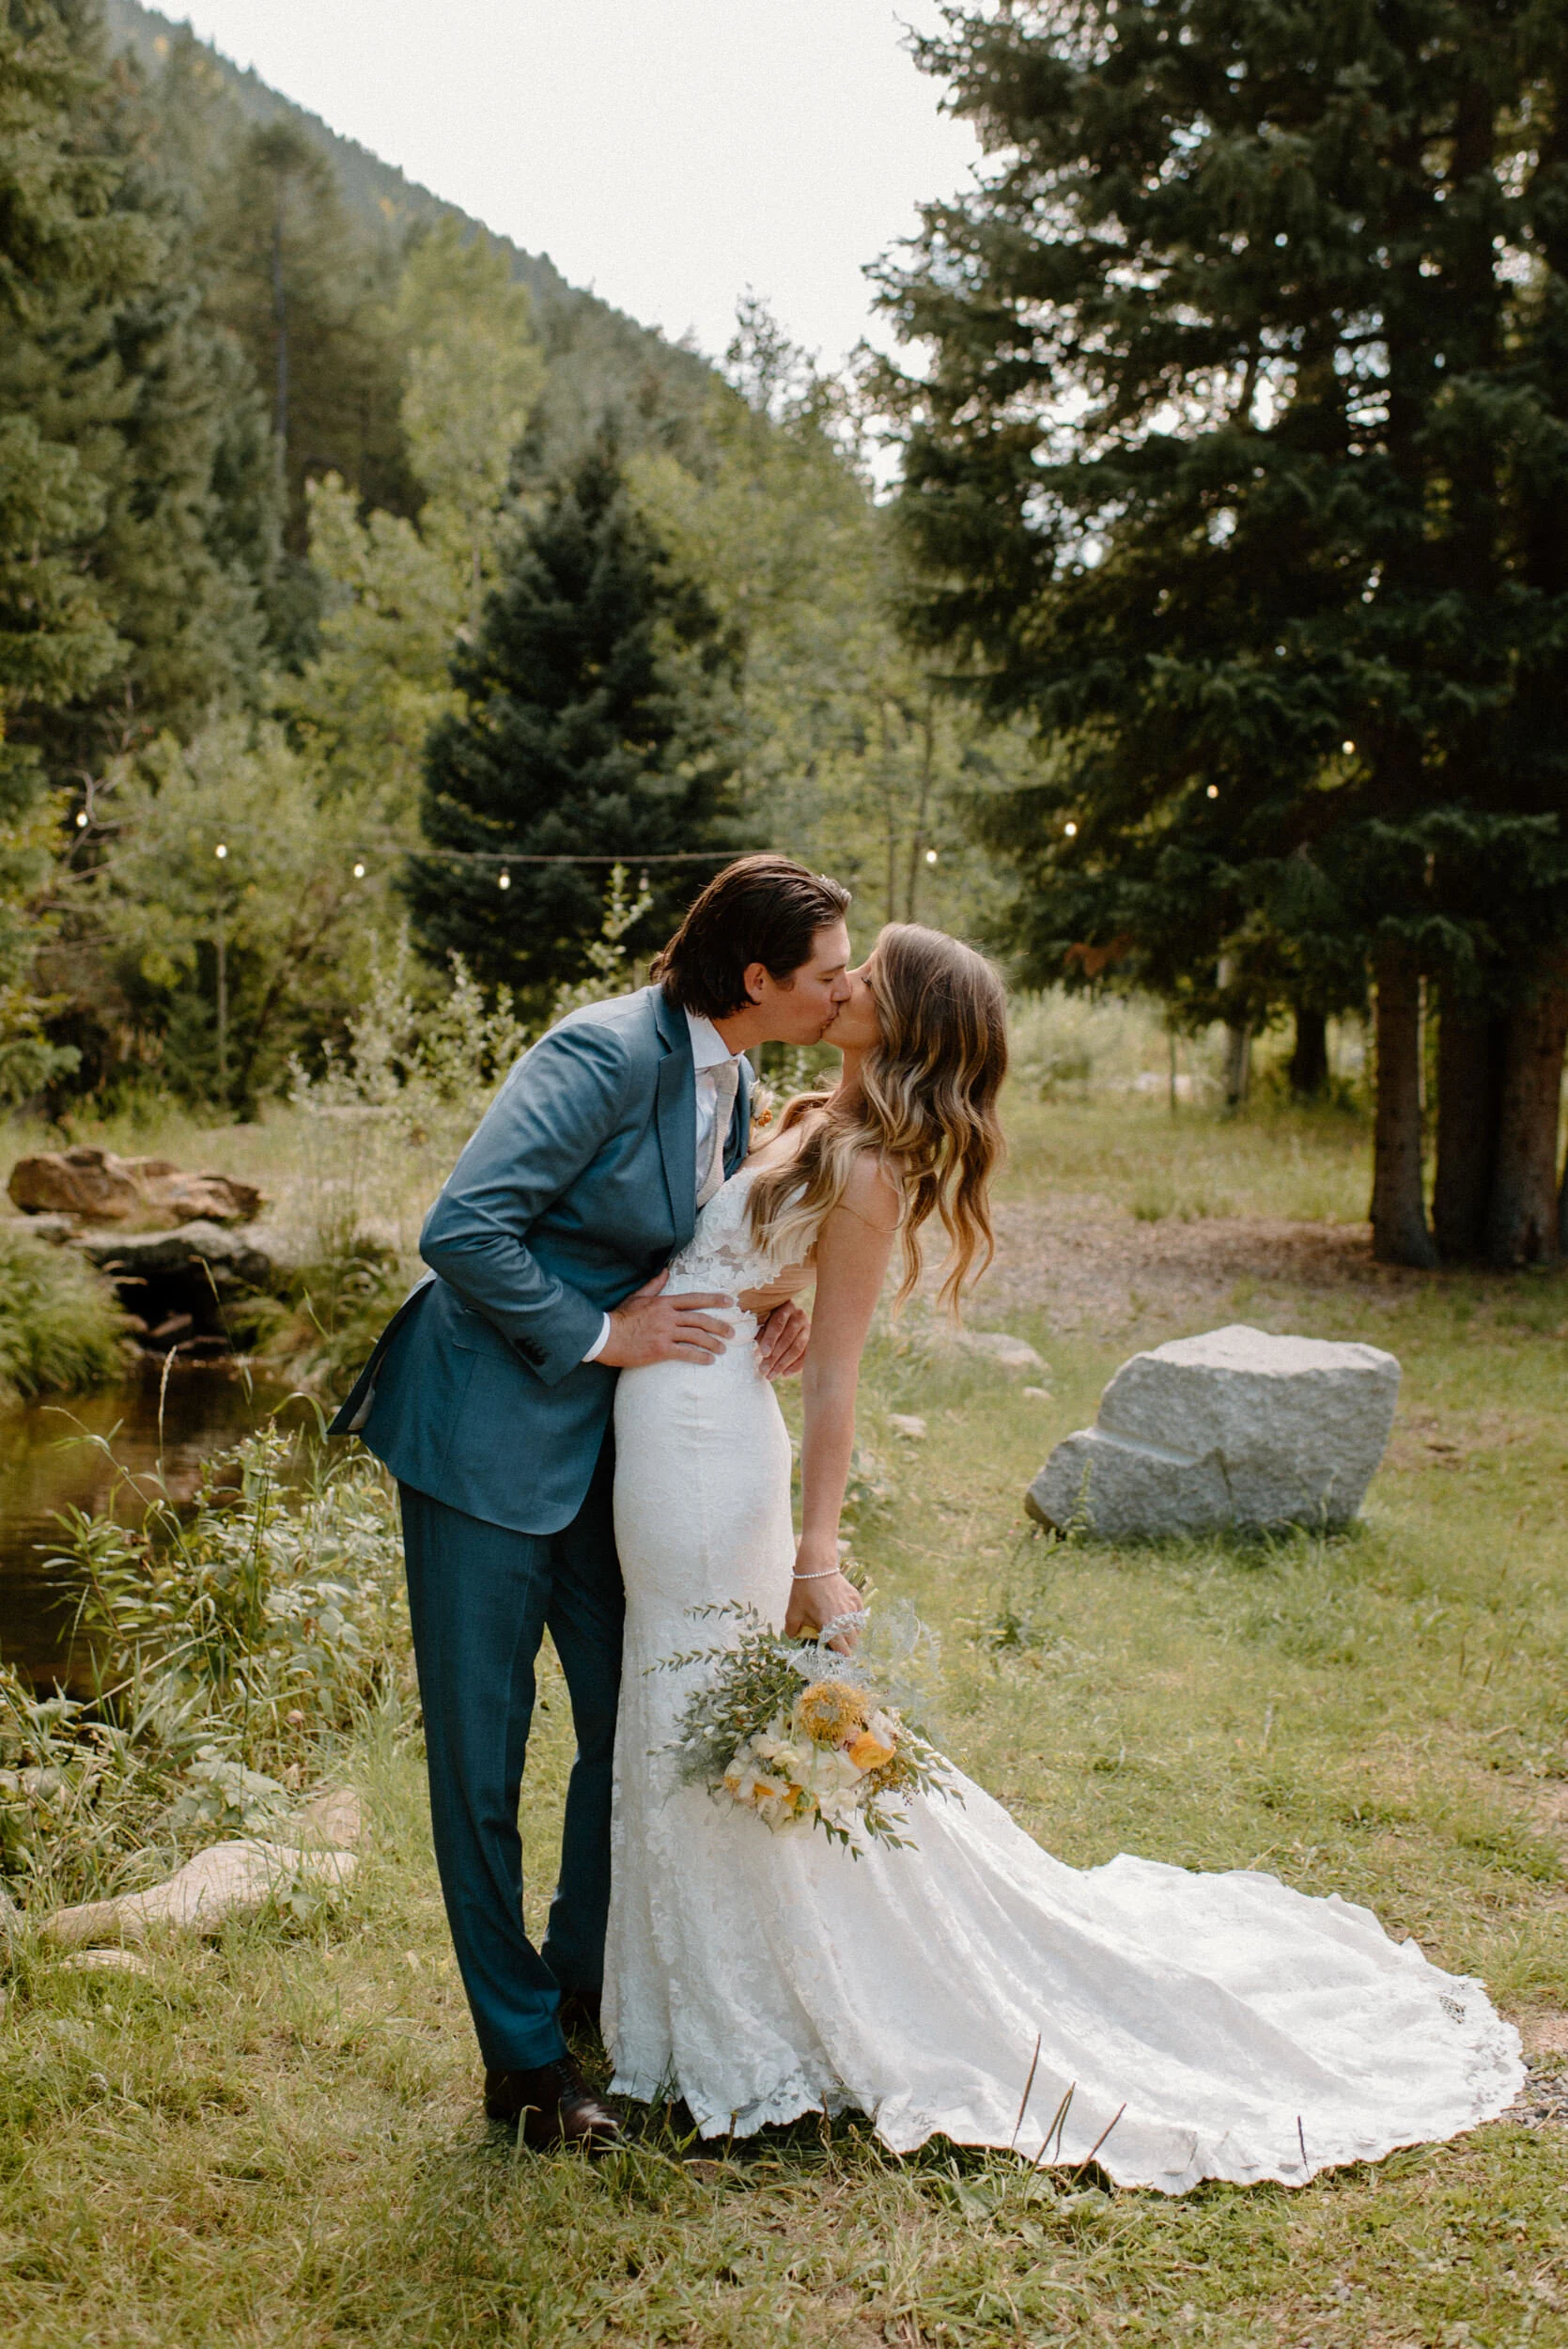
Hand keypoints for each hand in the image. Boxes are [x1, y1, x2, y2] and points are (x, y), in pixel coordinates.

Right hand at [598, 1271, 734, 1368]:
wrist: (607, 1336)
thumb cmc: (622, 1317)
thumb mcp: (638, 1296)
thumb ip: (654, 1284)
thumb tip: (665, 1271)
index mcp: (664, 1303)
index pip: (695, 1299)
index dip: (714, 1300)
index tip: (730, 1302)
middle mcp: (668, 1316)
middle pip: (701, 1319)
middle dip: (719, 1326)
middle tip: (731, 1332)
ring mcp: (665, 1333)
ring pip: (697, 1337)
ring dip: (713, 1343)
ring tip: (722, 1349)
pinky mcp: (661, 1349)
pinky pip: (686, 1353)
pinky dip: (700, 1357)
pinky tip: (709, 1360)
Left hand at [755, 1297, 808, 1380]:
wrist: (787, 1317)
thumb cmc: (769, 1319)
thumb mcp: (763, 1320)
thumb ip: (760, 1332)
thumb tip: (758, 1351)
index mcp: (785, 1307)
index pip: (778, 1324)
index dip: (770, 1339)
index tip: (763, 1354)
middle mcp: (799, 1316)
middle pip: (787, 1339)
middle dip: (774, 1357)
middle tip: (763, 1371)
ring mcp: (809, 1328)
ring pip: (797, 1349)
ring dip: (782, 1364)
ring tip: (771, 1375)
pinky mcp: (813, 1340)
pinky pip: (805, 1356)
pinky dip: (795, 1366)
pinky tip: (784, 1374)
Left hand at [783, 1551, 861, 1651]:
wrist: (817, 1567)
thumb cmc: (804, 1590)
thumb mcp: (793, 1612)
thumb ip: (792, 1629)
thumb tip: (793, 1639)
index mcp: (829, 1625)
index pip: (843, 1650)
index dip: (841, 1657)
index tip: (837, 1659)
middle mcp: (844, 1619)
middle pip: (853, 1641)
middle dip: (846, 1645)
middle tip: (836, 1643)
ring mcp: (852, 1609)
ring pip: (858, 1629)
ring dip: (851, 1633)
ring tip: (840, 1629)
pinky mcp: (856, 1599)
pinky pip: (859, 1615)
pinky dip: (854, 1619)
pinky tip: (844, 1615)